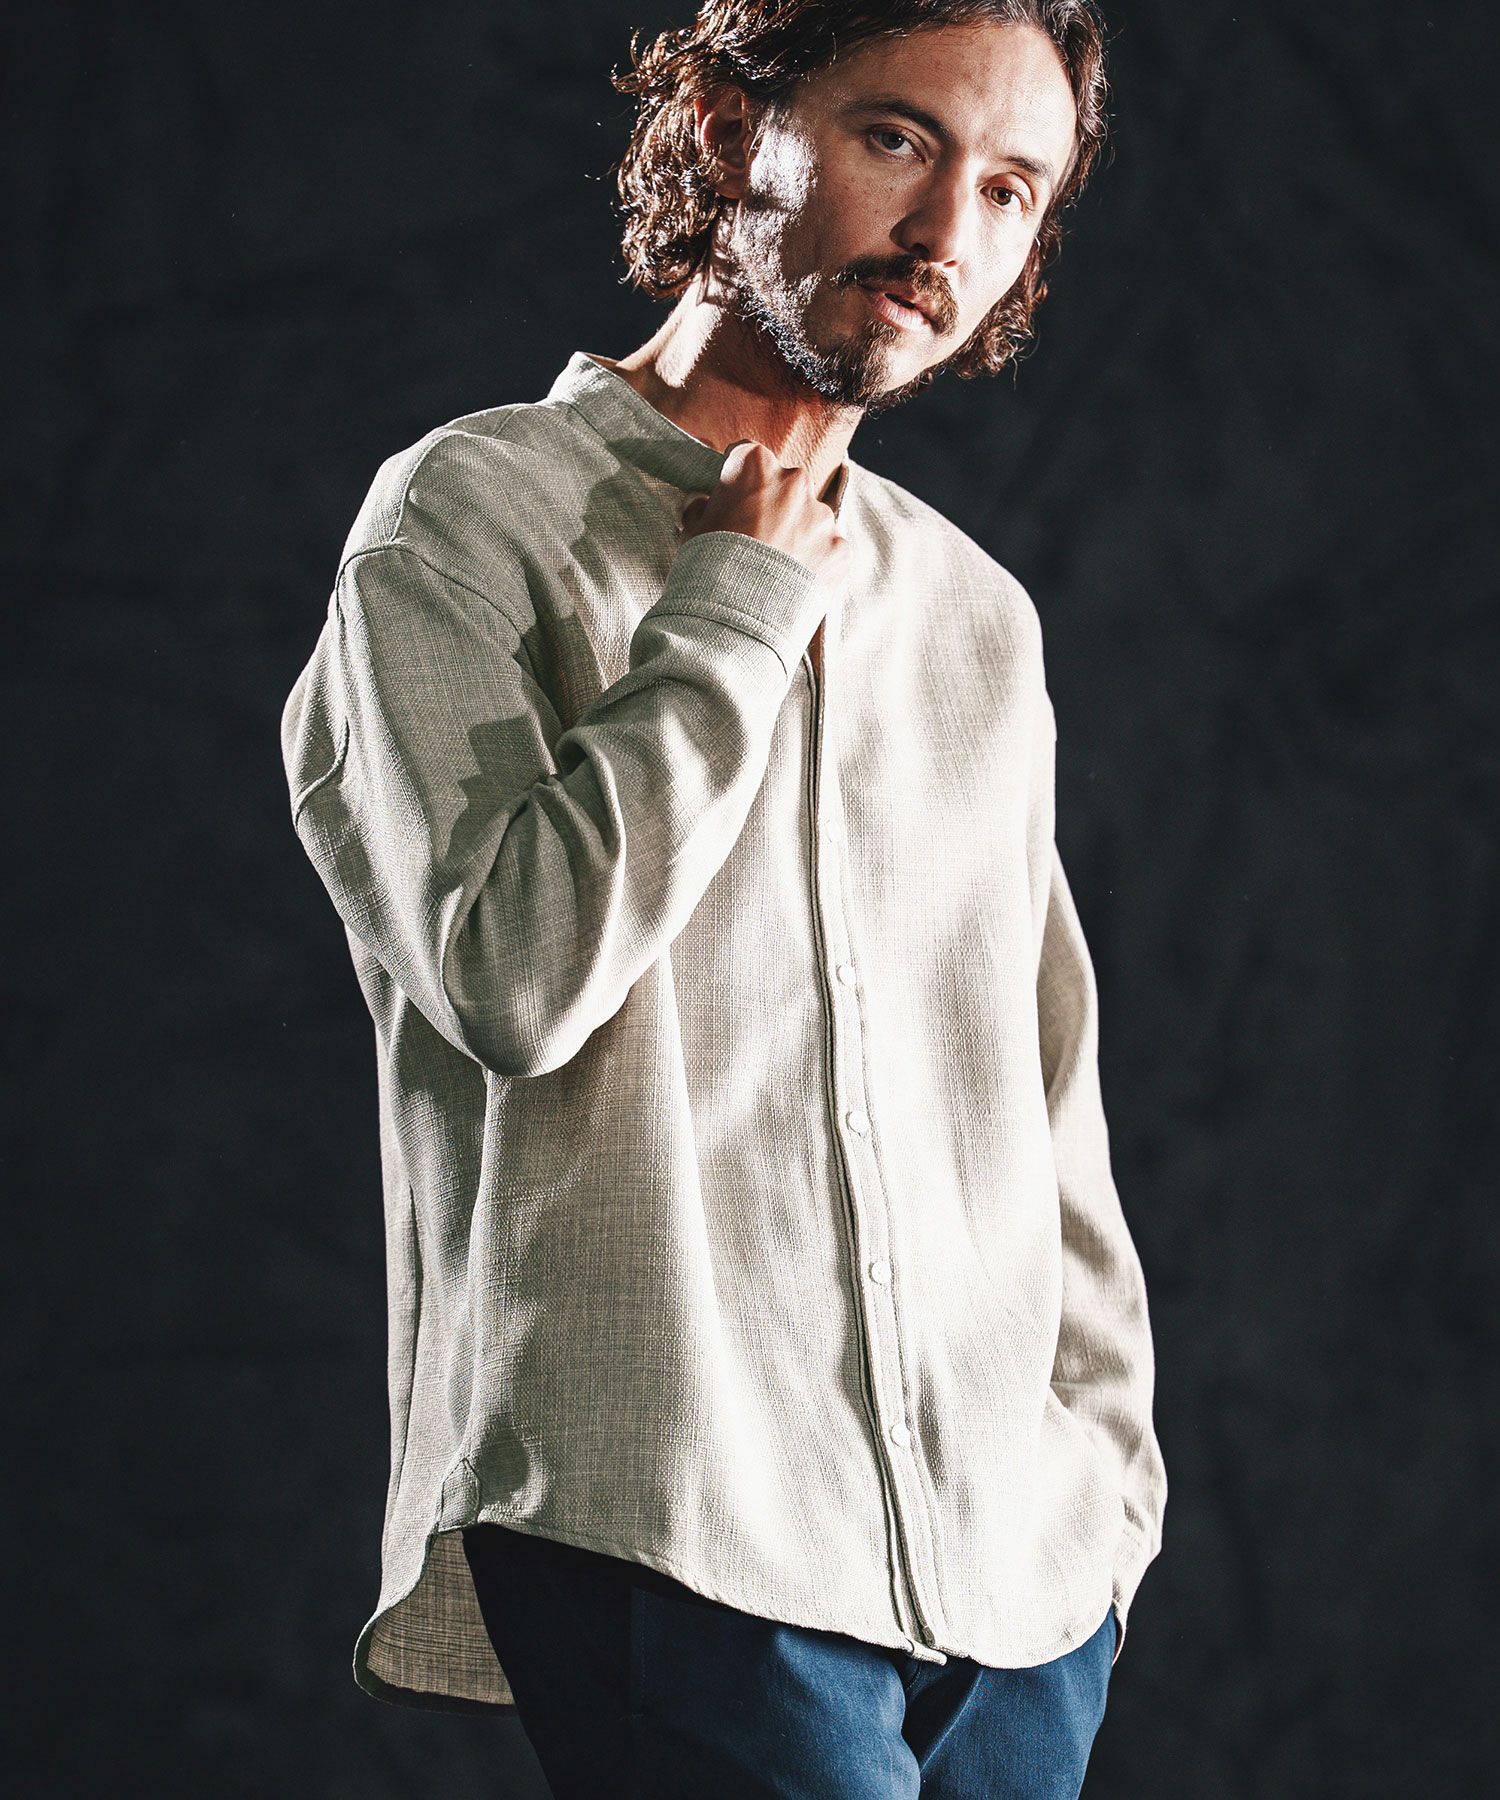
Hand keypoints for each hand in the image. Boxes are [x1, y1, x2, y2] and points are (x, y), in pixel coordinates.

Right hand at [677, 440, 849, 582]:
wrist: (737, 620)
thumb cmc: (707, 569)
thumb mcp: (692, 531)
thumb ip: (704, 508)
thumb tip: (706, 506)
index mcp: (755, 467)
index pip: (747, 456)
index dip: (737, 478)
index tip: (733, 496)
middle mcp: (794, 482)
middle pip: (784, 486)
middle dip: (772, 507)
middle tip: (755, 541)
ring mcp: (822, 516)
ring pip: (810, 518)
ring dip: (796, 536)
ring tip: (776, 571)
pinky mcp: (840, 549)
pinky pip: (829, 550)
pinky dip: (816, 563)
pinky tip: (796, 584)